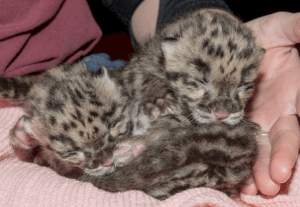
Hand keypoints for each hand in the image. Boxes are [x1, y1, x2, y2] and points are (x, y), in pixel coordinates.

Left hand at [243, 12, 299, 195]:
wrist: (225, 40)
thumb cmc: (256, 34)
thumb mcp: (280, 28)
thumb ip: (298, 28)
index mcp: (289, 99)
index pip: (292, 129)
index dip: (289, 149)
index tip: (283, 168)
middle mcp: (270, 115)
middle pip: (275, 145)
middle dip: (273, 165)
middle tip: (266, 186)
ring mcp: (248, 120)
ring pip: (253, 149)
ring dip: (253, 169)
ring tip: (250, 189)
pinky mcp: (227, 120)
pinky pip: (229, 141)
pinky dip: (230, 158)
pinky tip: (227, 175)